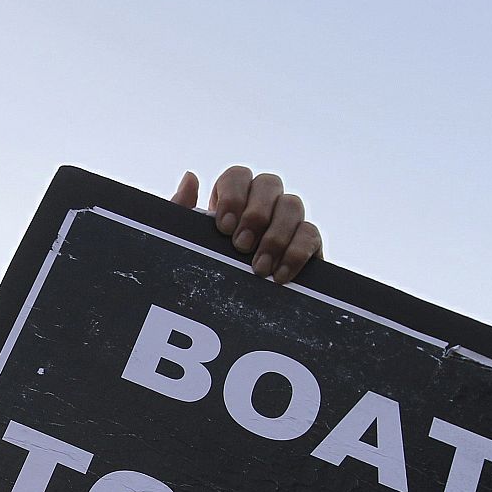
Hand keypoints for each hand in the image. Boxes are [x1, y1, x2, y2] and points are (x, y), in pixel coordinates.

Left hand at [172, 166, 322, 285]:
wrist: (226, 316)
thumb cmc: (204, 274)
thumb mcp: (186, 245)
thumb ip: (181, 212)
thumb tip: (190, 177)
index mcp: (232, 200)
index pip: (238, 176)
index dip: (233, 195)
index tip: (223, 227)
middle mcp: (263, 204)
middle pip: (269, 183)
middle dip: (255, 214)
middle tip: (240, 247)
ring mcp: (288, 222)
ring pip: (293, 205)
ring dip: (275, 236)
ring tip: (259, 268)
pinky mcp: (307, 244)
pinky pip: (310, 233)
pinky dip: (296, 253)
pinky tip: (279, 275)